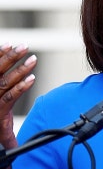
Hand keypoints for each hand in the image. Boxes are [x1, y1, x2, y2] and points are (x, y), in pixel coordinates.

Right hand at [0, 44, 36, 168]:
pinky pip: (9, 98)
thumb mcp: (1, 124)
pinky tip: (32, 79)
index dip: (0, 56)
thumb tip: (21, 106)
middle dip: (11, 58)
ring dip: (18, 69)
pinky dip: (20, 88)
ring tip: (33, 58)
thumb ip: (8, 111)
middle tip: (25, 45)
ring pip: (4, 83)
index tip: (10, 44)